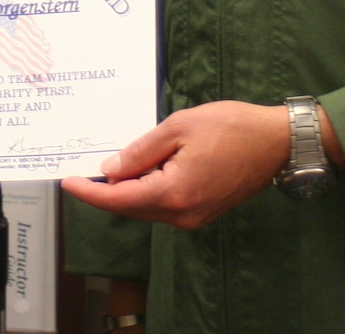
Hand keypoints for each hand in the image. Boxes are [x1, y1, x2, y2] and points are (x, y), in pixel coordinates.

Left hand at [61, 100, 298, 230]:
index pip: (119, 199)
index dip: (90, 192)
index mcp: (174, 193)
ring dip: (129, 189)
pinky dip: (149, 190)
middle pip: (131, 207)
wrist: (276, 141)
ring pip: (148, 207)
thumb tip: (112, 170)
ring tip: (114, 164)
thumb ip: (141, 151)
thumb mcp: (179, 127)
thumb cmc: (232, 127)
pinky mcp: (204, 212)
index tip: (67, 183)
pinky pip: (165, 205)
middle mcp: (183, 213)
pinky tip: (144, 169)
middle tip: (84, 169)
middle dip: (107, 190)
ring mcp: (195, 216)